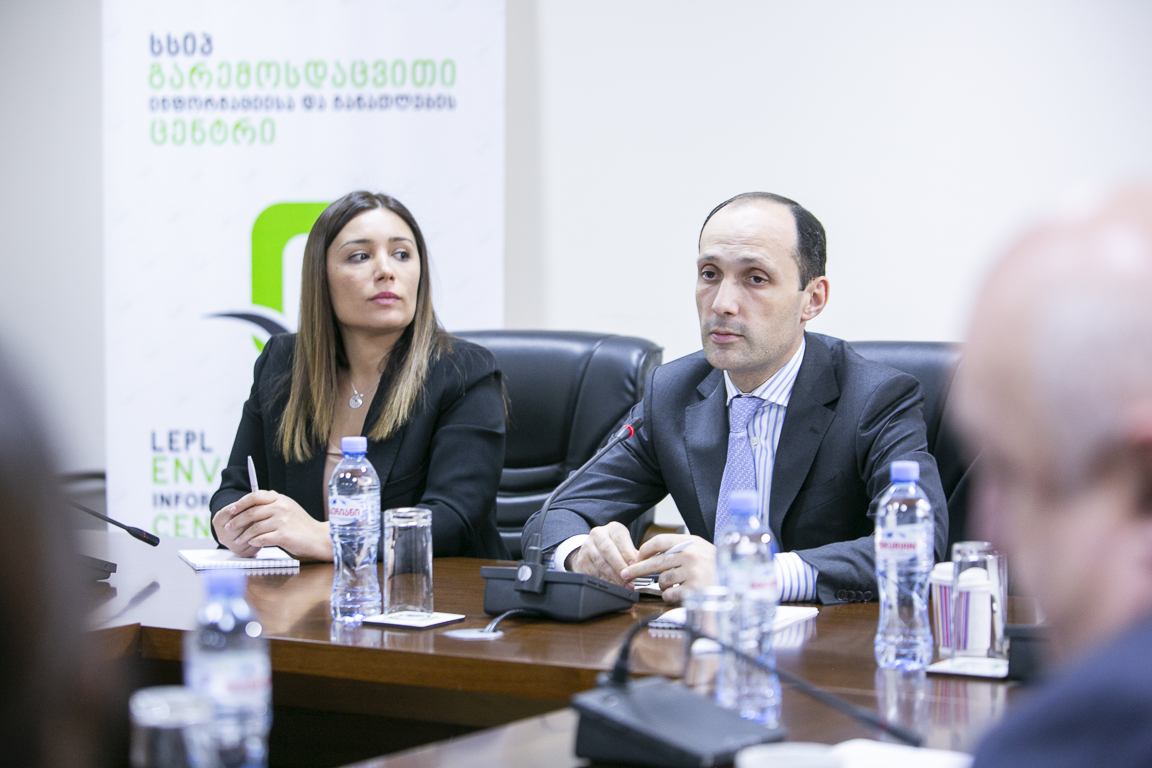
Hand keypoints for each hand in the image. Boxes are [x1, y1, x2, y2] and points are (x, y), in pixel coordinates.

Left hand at [213, 491, 332, 561]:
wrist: (318, 538)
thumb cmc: (302, 525)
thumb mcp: (289, 508)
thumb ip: (272, 504)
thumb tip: (250, 505)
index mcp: (280, 499)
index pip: (255, 496)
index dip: (240, 503)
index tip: (231, 510)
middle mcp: (281, 507)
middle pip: (251, 512)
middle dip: (236, 521)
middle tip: (228, 527)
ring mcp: (282, 520)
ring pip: (254, 527)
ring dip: (243, 535)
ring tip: (238, 540)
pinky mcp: (283, 535)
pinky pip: (261, 539)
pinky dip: (254, 542)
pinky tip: (251, 544)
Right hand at [567, 521, 641, 586]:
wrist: (593, 550)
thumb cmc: (615, 549)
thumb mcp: (626, 546)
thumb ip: (634, 555)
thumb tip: (644, 565)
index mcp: (613, 529)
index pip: (620, 539)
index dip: (628, 553)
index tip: (635, 565)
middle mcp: (598, 534)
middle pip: (608, 550)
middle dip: (620, 566)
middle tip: (629, 578)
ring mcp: (587, 547)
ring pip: (600, 562)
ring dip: (613, 576)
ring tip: (624, 585)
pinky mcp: (581, 560)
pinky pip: (592, 572)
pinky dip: (604, 581)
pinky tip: (612, 585)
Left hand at [621, 534, 715, 603]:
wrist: (736, 581)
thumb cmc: (716, 566)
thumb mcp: (701, 549)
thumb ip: (681, 549)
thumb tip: (654, 555)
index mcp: (691, 542)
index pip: (660, 541)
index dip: (645, 550)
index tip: (637, 557)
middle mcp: (690, 555)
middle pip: (655, 562)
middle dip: (637, 569)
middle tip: (627, 574)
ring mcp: (693, 572)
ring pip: (662, 579)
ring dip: (663, 585)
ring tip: (674, 584)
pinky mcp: (694, 589)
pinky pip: (670, 594)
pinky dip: (670, 596)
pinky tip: (679, 593)